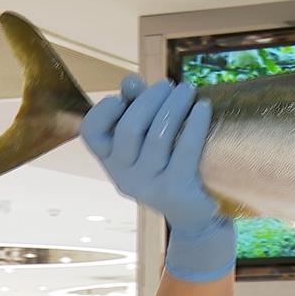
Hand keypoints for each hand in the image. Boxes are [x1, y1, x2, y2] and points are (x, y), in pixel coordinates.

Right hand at [81, 75, 234, 281]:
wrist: (193, 214)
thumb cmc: (167, 166)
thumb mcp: (145, 140)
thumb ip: (134, 109)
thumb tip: (130, 81)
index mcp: (110, 161)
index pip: (91, 131)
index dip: (104, 109)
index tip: (125, 97)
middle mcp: (123, 175)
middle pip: (129, 128)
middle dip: (151, 99)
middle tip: (171, 85)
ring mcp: (148, 185)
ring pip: (157, 136)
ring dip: (175, 105)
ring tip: (188, 89)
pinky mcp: (175, 190)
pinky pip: (184, 149)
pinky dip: (195, 123)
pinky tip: (203, 107)